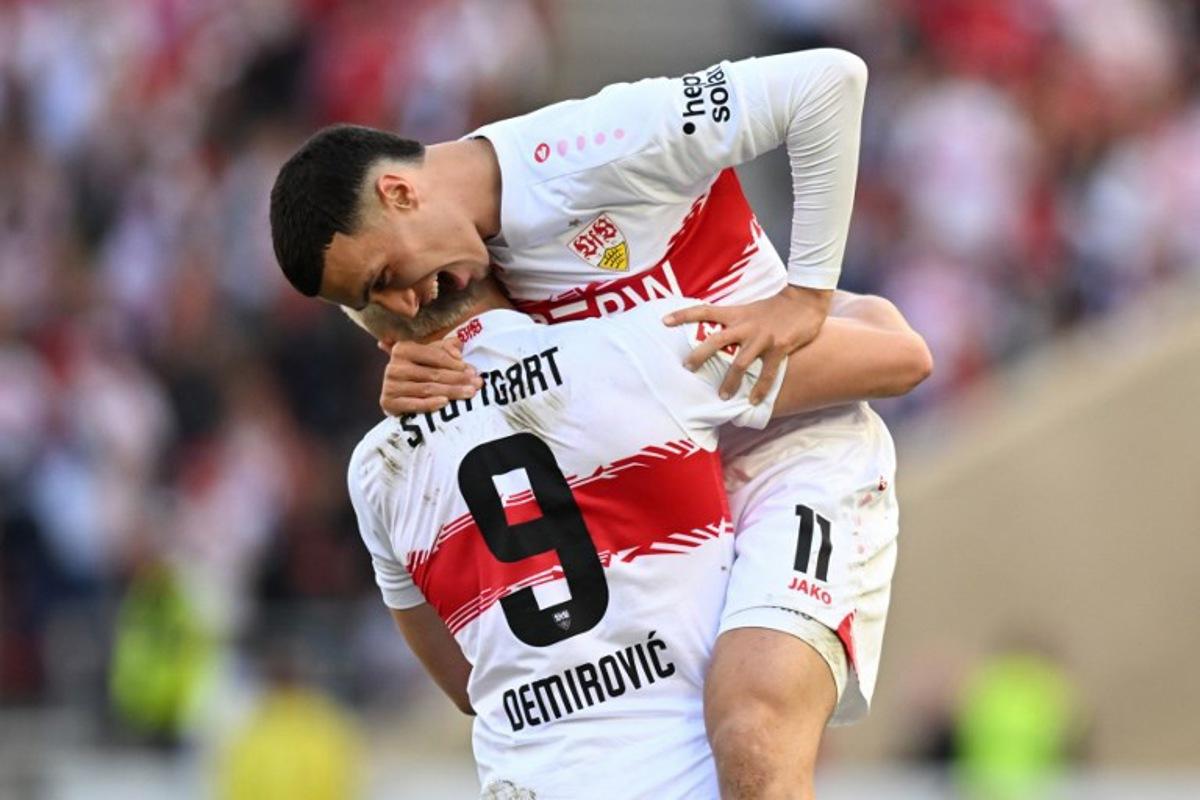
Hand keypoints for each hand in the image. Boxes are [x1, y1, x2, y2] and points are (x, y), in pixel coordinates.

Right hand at [379, 337, 481, 415]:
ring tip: (469, 393)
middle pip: (433, 373)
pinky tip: (445, 402)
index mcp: (403, 348)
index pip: (435, 355)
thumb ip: (446, 347)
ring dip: (451, 391)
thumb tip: (458, 348)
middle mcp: (394, 365)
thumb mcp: (431, 356)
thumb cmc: (420, 371)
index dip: (455, 363)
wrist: (399, 396)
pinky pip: (414, 404)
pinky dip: (430, 404)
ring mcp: (390, 385)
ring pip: (427, 388)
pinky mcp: (388, 402)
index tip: (473, 371)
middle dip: (458, 379)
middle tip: (477, 384)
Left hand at [663, 286, 832, 403]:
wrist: (805, 300)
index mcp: (736, 313)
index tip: (664, 321)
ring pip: (740, 363)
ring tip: (722, 396)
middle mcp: (745, 326)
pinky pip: (767, 373)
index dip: (683, 315)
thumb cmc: (774, 308)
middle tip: (687, 368)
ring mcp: (762, 338)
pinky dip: (759, 389)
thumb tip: (714, 334)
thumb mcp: (748, 309)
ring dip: (729, 382)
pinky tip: (753, 400)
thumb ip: (733, 321)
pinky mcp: (779, 347)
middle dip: (699, 356)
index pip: (703, 311)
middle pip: (715, 341)